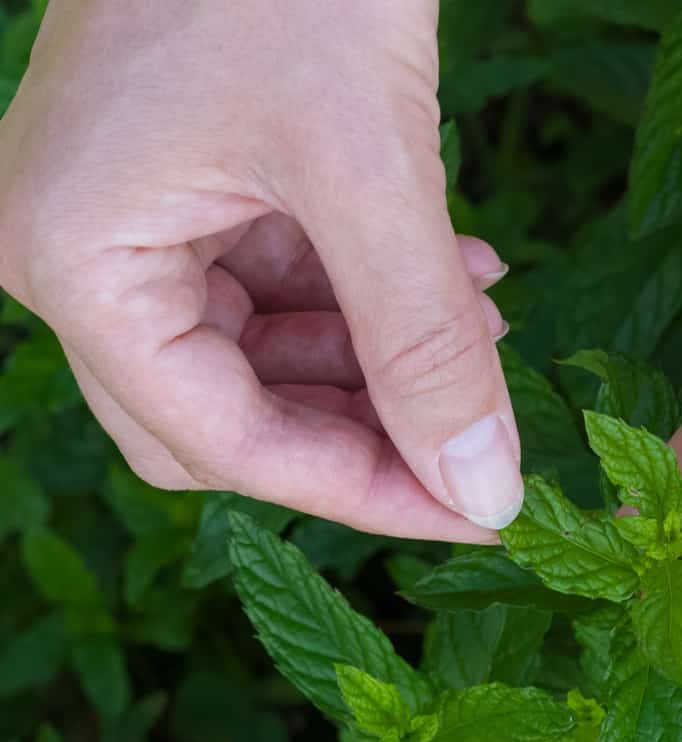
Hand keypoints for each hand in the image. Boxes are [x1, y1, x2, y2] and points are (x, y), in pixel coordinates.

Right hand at [0, 0, 524, 539]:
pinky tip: (460, 277)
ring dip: (380, 364)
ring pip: (264, 358)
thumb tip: (484, 487)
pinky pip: (280, 286)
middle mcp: (79, 254)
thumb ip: (425, 341)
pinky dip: (370, 300)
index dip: (360, 489)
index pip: (223, 441)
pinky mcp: (190, 184)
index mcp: (75, 260)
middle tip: (477, 436)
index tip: (475, 512)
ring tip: (485, 331)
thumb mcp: (369, 168)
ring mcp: (130, 218)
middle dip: (363, 432)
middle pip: (231, 415)